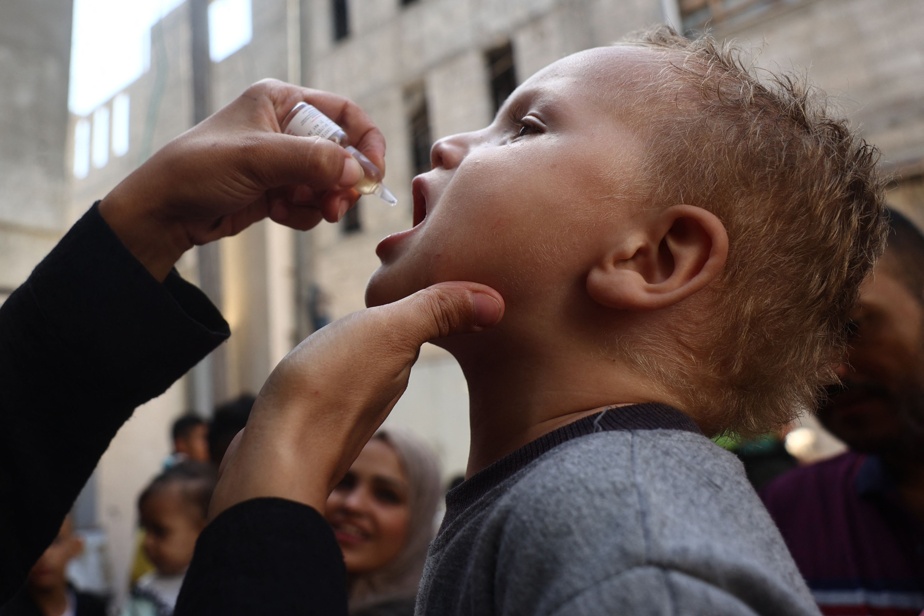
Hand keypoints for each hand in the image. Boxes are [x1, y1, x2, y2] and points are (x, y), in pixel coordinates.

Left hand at [98, 79, 386, 279]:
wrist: (165, 211)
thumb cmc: (200, 169)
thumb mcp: (258, 158)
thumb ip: (312, 161)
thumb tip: (358, 172)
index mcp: (281, 101)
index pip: (344, 114)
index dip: (366, 141)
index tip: (373, 173)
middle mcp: (286, 127)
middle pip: (342, 154)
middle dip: (340, 182)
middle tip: (336, 206)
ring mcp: (282, 161)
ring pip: (329, 184)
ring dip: (320, 202)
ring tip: (294, 209)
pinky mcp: (277, 191)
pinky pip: (311, 204)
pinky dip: (302, 213)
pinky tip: (276, 213)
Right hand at [208, 282, 504, 517]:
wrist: (275, 461)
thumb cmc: (329, 390)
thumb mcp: (387, 333)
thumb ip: (435, 311)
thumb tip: (498, 301)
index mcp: (401, 361)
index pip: (427, 324)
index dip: (437, 304)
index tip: (449, 285)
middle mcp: (381, 386)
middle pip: (398, 345)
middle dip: (405, 324)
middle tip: (409, 293)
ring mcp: (346, 405)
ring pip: (366, 364)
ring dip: (369, 347)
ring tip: (368, 325)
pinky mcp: (314, 418)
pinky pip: (333, 383)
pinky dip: (336, 367)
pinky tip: (323, 363)